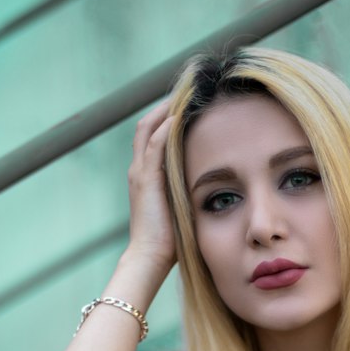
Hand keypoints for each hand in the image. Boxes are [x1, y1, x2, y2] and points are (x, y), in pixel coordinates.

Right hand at [125, 99, 176, 271]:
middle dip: (165, 106)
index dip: (166, 118)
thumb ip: (186, 194)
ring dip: (165, 110)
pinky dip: (165, 128)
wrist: (150, 258)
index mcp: (145, 177)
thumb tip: (211, 188)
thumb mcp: (179, 210)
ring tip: (184, 95)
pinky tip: (178, 116)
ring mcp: (140, 173)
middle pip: (146, 125)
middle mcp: (138, 170)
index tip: (187, 107)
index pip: (152, 136)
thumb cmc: (168, 243)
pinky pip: (154, 145)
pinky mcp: (146, 180)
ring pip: (148, 128)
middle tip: (187, 92)